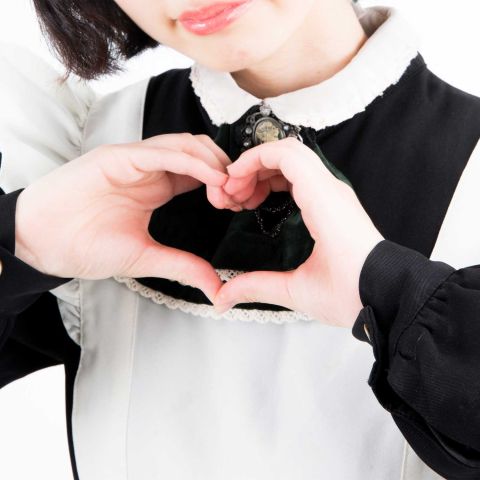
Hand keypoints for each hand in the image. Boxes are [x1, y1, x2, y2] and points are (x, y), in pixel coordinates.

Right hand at [14, 133, 236, 301]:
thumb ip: (183, 266)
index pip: (202, 172)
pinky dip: (191, 160)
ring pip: (185, 144)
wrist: (40, 242)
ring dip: (213, 162)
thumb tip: (216, 287)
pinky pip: (162, 151)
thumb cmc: (85, 245)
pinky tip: (211, 178)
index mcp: (158, 186)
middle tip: (238, 196)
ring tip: (227, 189)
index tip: (239, 206)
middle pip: (200, 151)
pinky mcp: (117, 157)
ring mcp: (134, 160)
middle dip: (226, 169)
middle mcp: (149, 168)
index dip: (225, 184)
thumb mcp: (145, 257)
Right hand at [212, 137, 384, 327]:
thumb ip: (257, 287)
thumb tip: (224, 294)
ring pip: (296, 163)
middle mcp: (332, 191)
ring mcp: (336, 195)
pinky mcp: (336, 204)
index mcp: (323, 203)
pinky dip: (279, 182)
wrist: (389, 296)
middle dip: (254, 166)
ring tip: (244, 200)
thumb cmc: (354, 291)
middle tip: (233, 192)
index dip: (253, 160)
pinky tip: (264, 202)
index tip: (231, 179)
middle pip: (288, 153)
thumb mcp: (299, 291)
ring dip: (266, 174)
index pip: (286, 155)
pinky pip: (304, 178)